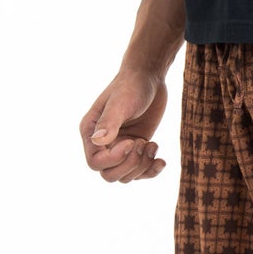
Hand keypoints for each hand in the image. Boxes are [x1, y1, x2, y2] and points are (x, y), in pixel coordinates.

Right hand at [81, 67, 168, 183]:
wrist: (149, 77)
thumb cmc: (131, 86)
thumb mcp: (120, 103)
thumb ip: (109, 122)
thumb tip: (98, 141)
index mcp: (90, 132)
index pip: (96, 163)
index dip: (115, 159)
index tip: (133, 141)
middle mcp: (102, 144)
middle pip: (109, 175)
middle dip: (130, 165)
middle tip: (143, 143)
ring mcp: (119, 147)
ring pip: (126, 177)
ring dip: (142, 166)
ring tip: (153, 144)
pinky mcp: (136, 148)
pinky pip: (140, 172)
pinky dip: (151, 171)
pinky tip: (162, 160)